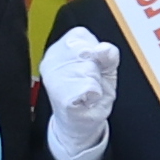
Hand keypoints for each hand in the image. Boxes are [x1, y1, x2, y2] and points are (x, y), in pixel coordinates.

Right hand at [37, 22, 118, 159]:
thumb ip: (107, 54)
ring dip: (94, 84)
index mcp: (59, 49)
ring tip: (88, 91)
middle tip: (89, 80)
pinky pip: (88, 88)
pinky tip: (87, 99)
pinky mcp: (61, 97)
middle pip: (85, 52)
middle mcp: (51, 61)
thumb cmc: (89, 92)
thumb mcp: (104, 67)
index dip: (93, 49)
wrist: (80, 123)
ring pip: (87, 71)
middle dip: (94, 67)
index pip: (81, 36)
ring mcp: (54, 80)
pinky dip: (93, 95)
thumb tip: (104, 49)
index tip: (91, 63)